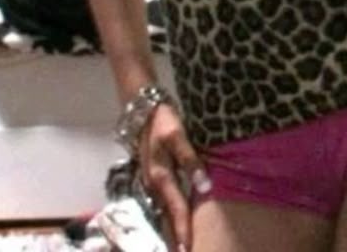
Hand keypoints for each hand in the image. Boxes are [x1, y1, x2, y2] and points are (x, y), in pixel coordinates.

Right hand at [141, 103, 211, 251]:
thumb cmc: (162, 121)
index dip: (183, 230)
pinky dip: (167, 215)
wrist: (142, 109)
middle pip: (166, 216)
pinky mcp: (152, 176)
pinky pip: (161, 201)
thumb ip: (190, 160)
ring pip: (162, 210)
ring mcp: (151, 181)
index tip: (188, 249)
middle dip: (175, 236)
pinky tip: (172, 221)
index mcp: (161, 176)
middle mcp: (153, 184)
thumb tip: (204, 186)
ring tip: (179, 245)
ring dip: (170, 228)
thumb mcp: (177, 136)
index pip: (177, 209)